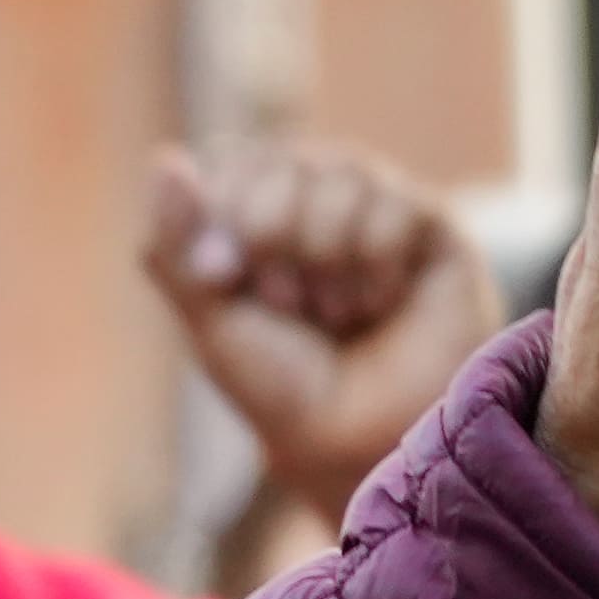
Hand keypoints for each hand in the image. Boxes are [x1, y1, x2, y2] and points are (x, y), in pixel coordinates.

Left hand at [145, 140, 502, 533]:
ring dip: (324, 254)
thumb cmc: (281, 386)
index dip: (223, 210)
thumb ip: (176, 246)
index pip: (235, 160)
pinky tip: (381, 304)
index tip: (220, 277)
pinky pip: (396, 203)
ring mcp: (377, 209)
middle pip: (284, 159)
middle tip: (286, 301)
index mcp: (257, 216)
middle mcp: (317, 202)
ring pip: (342, 172)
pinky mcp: (433, 228)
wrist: (360, 439)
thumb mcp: (209, 321)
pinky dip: (375, 263)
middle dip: (271, 232)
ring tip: (335, 312)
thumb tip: (166, 159)